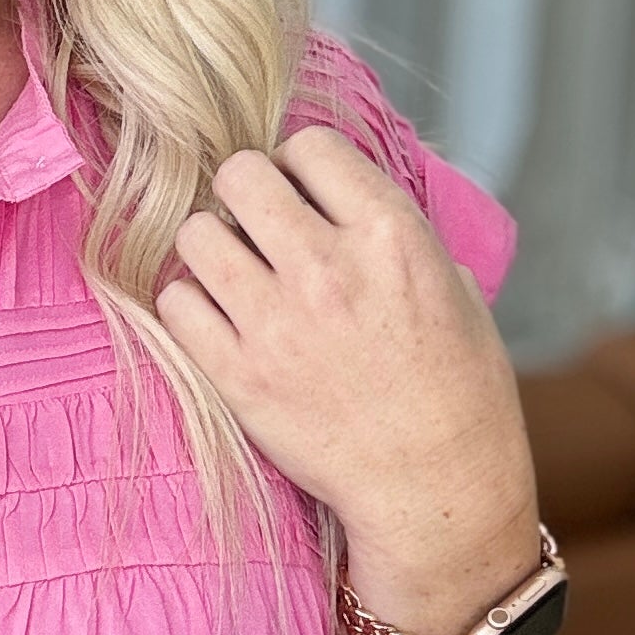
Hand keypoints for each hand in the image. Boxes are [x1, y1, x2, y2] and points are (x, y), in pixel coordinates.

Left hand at [153, 126, 540, 633]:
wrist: (436, 489)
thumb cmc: (458, 392)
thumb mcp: (456, 287)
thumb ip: (397, 232)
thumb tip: (346, 196)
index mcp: (391, 235)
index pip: (309, 145)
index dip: (302, 166)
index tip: (306, 197)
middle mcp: (328, 268)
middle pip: (240, 174)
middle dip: (247, 194)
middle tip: (260, 229)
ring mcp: (276, 322)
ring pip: (196, 232)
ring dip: (213, 247)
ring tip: (236, 276)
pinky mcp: (238, 375)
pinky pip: (176, 302)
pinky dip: (190, 306)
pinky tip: (219, 322)